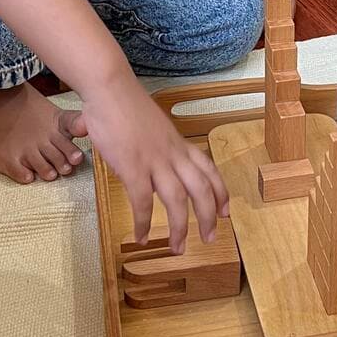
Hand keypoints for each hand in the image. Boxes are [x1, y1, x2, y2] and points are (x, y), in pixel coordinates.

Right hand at [68, 87, 229, 248]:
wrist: (111, 89)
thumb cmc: (126, 104)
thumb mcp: (152, 126)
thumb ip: (155, 145)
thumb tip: (146, 158)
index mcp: (179, 143)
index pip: (209, 170)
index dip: (221, 192)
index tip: (225, 211)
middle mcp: (173, 154)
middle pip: (201, 189)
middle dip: (209, 217)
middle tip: (210, 237)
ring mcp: (154, 161)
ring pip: (177, 201)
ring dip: (180, 228)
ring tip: (178, 248)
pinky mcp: (133, 167)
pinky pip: (143, 202)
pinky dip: (144, 222)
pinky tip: (141, 236)